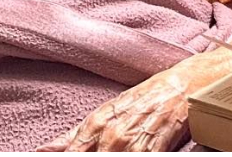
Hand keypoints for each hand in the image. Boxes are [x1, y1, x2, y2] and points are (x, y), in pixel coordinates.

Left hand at [38, 66, 194, 151]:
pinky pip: (146, 156)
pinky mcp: (158, 142)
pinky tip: (135, 153)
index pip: (71, 151)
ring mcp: (136, 137)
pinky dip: (138, 155)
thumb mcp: (109, 112)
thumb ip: (76, 136)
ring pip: (118, 156)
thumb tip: (44, 150)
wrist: (187, 82)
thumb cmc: (148, 97)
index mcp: (97, 122)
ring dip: (114, 155)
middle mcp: (113, 131)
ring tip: (119, 151)